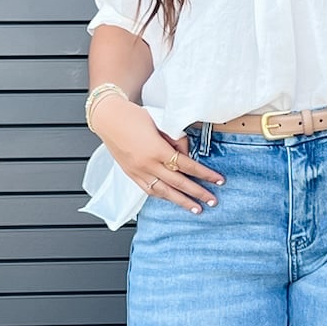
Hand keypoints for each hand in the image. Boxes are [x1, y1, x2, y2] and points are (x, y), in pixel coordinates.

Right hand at [93, 95, 223, 214]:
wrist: (108, 118)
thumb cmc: (133, 116)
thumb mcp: (160, 123)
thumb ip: (175, 139)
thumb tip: (187, 153)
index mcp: (156, 149)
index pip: (187, 165)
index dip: (205, 174)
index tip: (218, 180)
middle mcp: (147, 164)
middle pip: (178, 182)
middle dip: (198, 193)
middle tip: (213, 201)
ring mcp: (138, 171)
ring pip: (164, 192)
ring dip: (182, 201)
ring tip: (196, 208)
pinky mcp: (131, 174)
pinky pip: (149, 190)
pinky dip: (163, 196)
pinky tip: (173, 199)